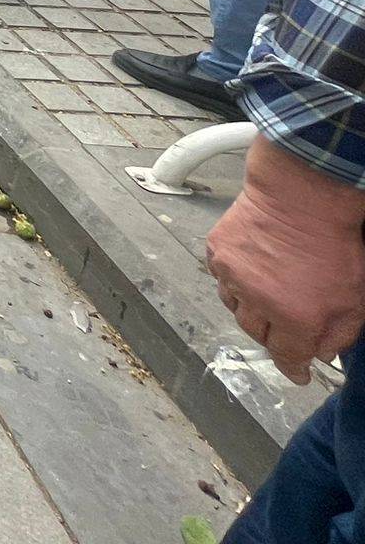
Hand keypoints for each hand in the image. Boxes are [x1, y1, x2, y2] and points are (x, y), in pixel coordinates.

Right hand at [206, 144, 364, 382]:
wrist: (301, 195)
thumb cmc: (334, 242)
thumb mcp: (355, 298)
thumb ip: (340, 333)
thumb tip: (321, 353)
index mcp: (294, 319)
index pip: (287, 358)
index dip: (293, 369)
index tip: (299, 374)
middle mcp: (257, 303)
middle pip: (257, 334)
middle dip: (273, 334)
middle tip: (286, 325)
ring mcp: (232, 276)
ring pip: (234, 307)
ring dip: (250, 308)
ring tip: (266, 295)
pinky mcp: (217, 252)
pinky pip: (221, 279)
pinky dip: (234, 281)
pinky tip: (250, 271)